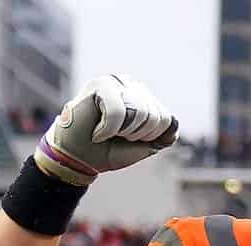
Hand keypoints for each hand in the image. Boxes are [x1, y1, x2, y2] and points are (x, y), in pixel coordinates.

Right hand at [34, 74, 178, 186]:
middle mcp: (133, 87)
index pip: (166, 119)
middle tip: (115, 136)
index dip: (149, 138)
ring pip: (139, 113)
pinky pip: (118, 111)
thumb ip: (162, 136)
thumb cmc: (107, 150)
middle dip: (136, 135)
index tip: (129, 140)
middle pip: (155, 117)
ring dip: (122, 131)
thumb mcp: (142, 146)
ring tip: (106, 131)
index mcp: (145, 99)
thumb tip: (174, 121)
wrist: (77, 157)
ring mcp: (117, 83)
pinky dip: (108, 129)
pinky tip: (97, 130)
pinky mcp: (101, 85)